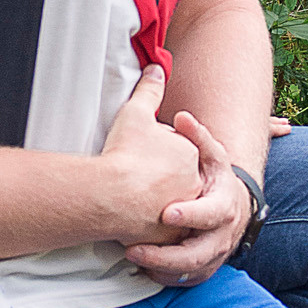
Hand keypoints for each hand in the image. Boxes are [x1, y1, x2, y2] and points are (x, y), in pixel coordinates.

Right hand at [97, 67, 202, 244]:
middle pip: (181, 184)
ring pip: (175, 213)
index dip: (163, 153)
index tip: (147, 156)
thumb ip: (149, 90)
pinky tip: (138, 233)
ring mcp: (184, 215)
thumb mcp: (136, 113)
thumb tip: (156, 68)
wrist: (113, 194)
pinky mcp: (170, 238)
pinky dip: (154, 237)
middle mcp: (194, 186)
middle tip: (144, 184)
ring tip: (140, 211)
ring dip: (161, 213)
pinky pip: (165, 238)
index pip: (182, 153)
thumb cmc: (124, 153)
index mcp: (191, 156)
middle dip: (166, 185)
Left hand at [125, 109, 254, 283]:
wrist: (234, 207)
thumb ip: (198, 136)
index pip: (211, 213)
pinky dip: (164, 278)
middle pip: (198, 253)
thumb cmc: (214, 179)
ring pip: (190, 271)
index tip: (166, 213)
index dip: (191, 215)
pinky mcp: (204, 270)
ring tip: (132, 258)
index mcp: (225, 205)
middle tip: (134, 249)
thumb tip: (181, 116)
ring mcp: (215, 256)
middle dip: (166, 254)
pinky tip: (142, 270)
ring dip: (160, 269)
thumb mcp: (212, 155)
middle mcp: (223, 235)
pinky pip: (185, 281)